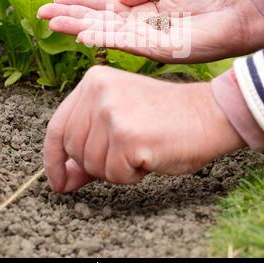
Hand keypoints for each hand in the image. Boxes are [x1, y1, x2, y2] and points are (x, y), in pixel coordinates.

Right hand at [38, 0, 263, 62]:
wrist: (234, 15)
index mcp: (140, 10)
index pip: (103, 7)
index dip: (80, 2)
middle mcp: (137, 26)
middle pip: (97, 20)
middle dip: (70, 16)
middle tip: (41, 12)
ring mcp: (145, 38)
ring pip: (105, 33)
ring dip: (79, 28)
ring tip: (53, 22)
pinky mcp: (156, 49)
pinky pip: (125, 43)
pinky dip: (104, 38)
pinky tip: (84, 34)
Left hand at [44, 66, 244, 191]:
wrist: (209, 114)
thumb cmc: (168, 117)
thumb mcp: (120, 120)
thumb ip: (88, 145)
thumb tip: (61, 180)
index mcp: (93, 80)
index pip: (57, 126)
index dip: (54, 159)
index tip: (58, 181)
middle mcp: (98, 91)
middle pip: (73, 149)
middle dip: (96, 164)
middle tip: (127, 154)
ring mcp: (111, 112)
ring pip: (92, 166)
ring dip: (117, 169)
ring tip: (142, 149)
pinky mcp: (127, 136)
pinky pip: (116, 175)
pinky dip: (133, 176)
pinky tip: (150, 156)